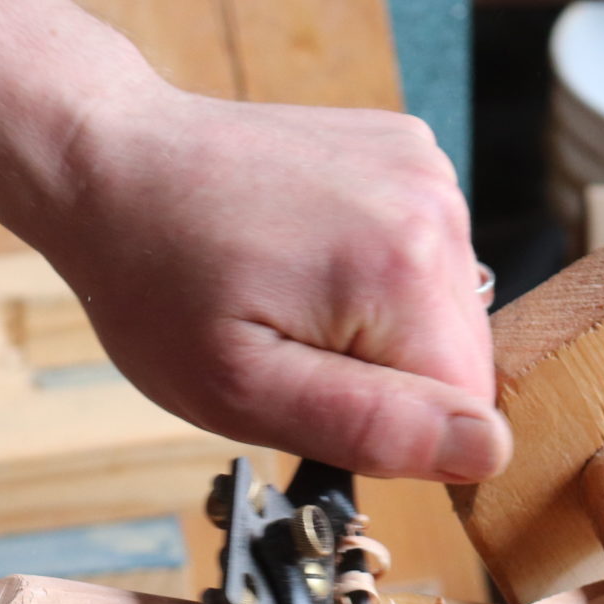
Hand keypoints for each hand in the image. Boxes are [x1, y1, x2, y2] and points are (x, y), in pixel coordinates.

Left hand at [38, 85, 511, 483]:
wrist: (115, 164)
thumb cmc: (157, 283)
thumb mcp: (244, 391)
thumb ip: (371, 428)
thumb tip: (487, 450)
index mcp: (406, 273)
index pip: (467, 413)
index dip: (391, 432)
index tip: (311, 397)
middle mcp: (437, 208)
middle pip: (460, 360)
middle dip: (385, 379)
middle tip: (288, 350)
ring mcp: (426, 170)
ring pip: (443, 312)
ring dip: (378, 329)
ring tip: (288, 297)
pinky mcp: (408, 153)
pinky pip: (422, 256)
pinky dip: (373, 275)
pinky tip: (304, 256)